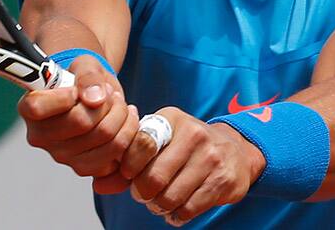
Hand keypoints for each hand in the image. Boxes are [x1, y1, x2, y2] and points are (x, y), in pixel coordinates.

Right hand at [18, 55, 139, 178]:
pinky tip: (125, 120)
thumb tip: (95, 99)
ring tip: (119, 103)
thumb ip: (88, 76)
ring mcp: (61, 156)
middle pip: (81, 122)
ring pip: (104, 138)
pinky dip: (128, 134)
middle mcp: (41, 136)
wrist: (95, 96)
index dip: (62, 96)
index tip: (75, 89)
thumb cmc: (82, 78)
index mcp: (29, 108)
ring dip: (121, 116)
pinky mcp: (84, 167)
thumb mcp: (85, 64)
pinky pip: (115, 155)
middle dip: (106, 102)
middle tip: (109, 92)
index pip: (37, 107)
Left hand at [119, 107, 265, 226]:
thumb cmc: (185, 147)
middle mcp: (194, 134)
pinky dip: (176, 215)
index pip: (140, 145)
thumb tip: (99, 185)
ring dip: (159, 206)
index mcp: (171, 119)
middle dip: (142, 193)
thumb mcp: (159, 142)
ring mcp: (211, 157)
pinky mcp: (223, 180)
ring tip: (160, 201)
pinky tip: (177, 207)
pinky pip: (188, 209)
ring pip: (170, 197)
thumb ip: (127, 161)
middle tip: (144, 194)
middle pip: (154, 178)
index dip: (128, 168)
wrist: (234, 150)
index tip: (129, 175)